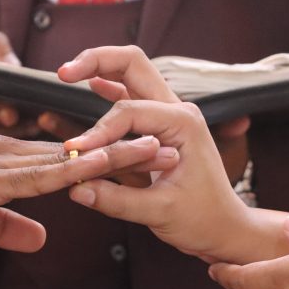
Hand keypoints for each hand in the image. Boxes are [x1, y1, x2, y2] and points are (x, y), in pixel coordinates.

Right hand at [0, 132, 177, 249]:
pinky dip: (74, 169)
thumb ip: (8, 225)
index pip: (68, 156)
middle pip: (80, 150)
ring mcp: (3, 160)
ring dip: (114, 153)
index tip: (141, 156)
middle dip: (123, 149)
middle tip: (166, 146)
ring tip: (155, 149)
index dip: (106, 156)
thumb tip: (41, 238)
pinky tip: (102, 164)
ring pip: (71, 156)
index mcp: (10, 159)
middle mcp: (12, 152)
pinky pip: (41, 173)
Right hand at [59, 46, 250, 261]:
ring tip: (67, 73)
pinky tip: (90, 84)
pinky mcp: (162, 126)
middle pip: (133, 64)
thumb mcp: (160, 213)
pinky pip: (133, 96)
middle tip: (63, 73)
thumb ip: (117, 200)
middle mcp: (178, 110)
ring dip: (100, 68)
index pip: (128, 112)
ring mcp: (171, 115)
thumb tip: (76, 189)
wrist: (225, 228)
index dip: (98, 132)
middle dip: (96, 61)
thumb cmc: (203, 219)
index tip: (75, 153)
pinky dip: (110, 87)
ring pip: (132, 74)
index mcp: (183, 124)